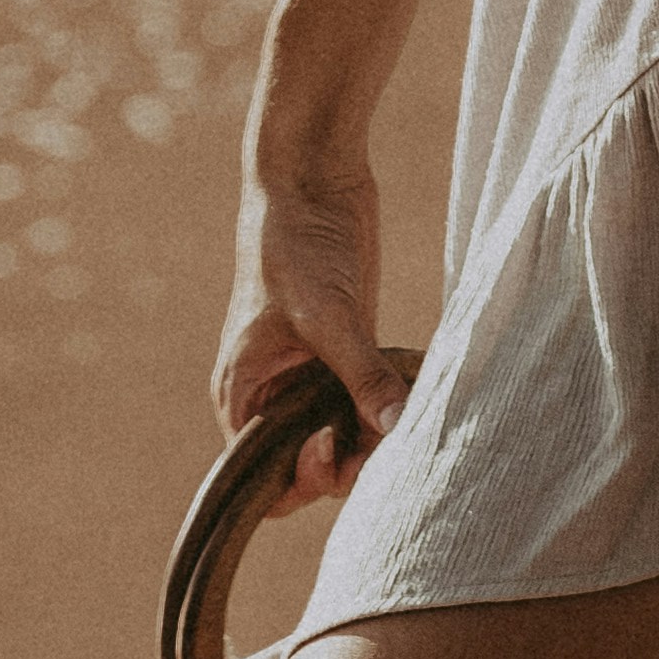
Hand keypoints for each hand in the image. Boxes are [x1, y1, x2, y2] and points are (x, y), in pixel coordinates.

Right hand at [217, 194, 412, 499]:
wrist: (311, 179)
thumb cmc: (293, 244)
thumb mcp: (328, 315)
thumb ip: (362, 375)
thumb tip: (397, 428)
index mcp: (245, 392)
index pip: (265, 477)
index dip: (301, 479)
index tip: (334, 447)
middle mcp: (274, 392)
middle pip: (309, 464)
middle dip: (347, 462)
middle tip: (385, 440)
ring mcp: (311, 373)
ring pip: (344, 435)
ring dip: (376, 435)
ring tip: (404, 414)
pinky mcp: (346, 351)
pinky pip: (367, 399)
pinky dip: (390, 404)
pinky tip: (414, 391)